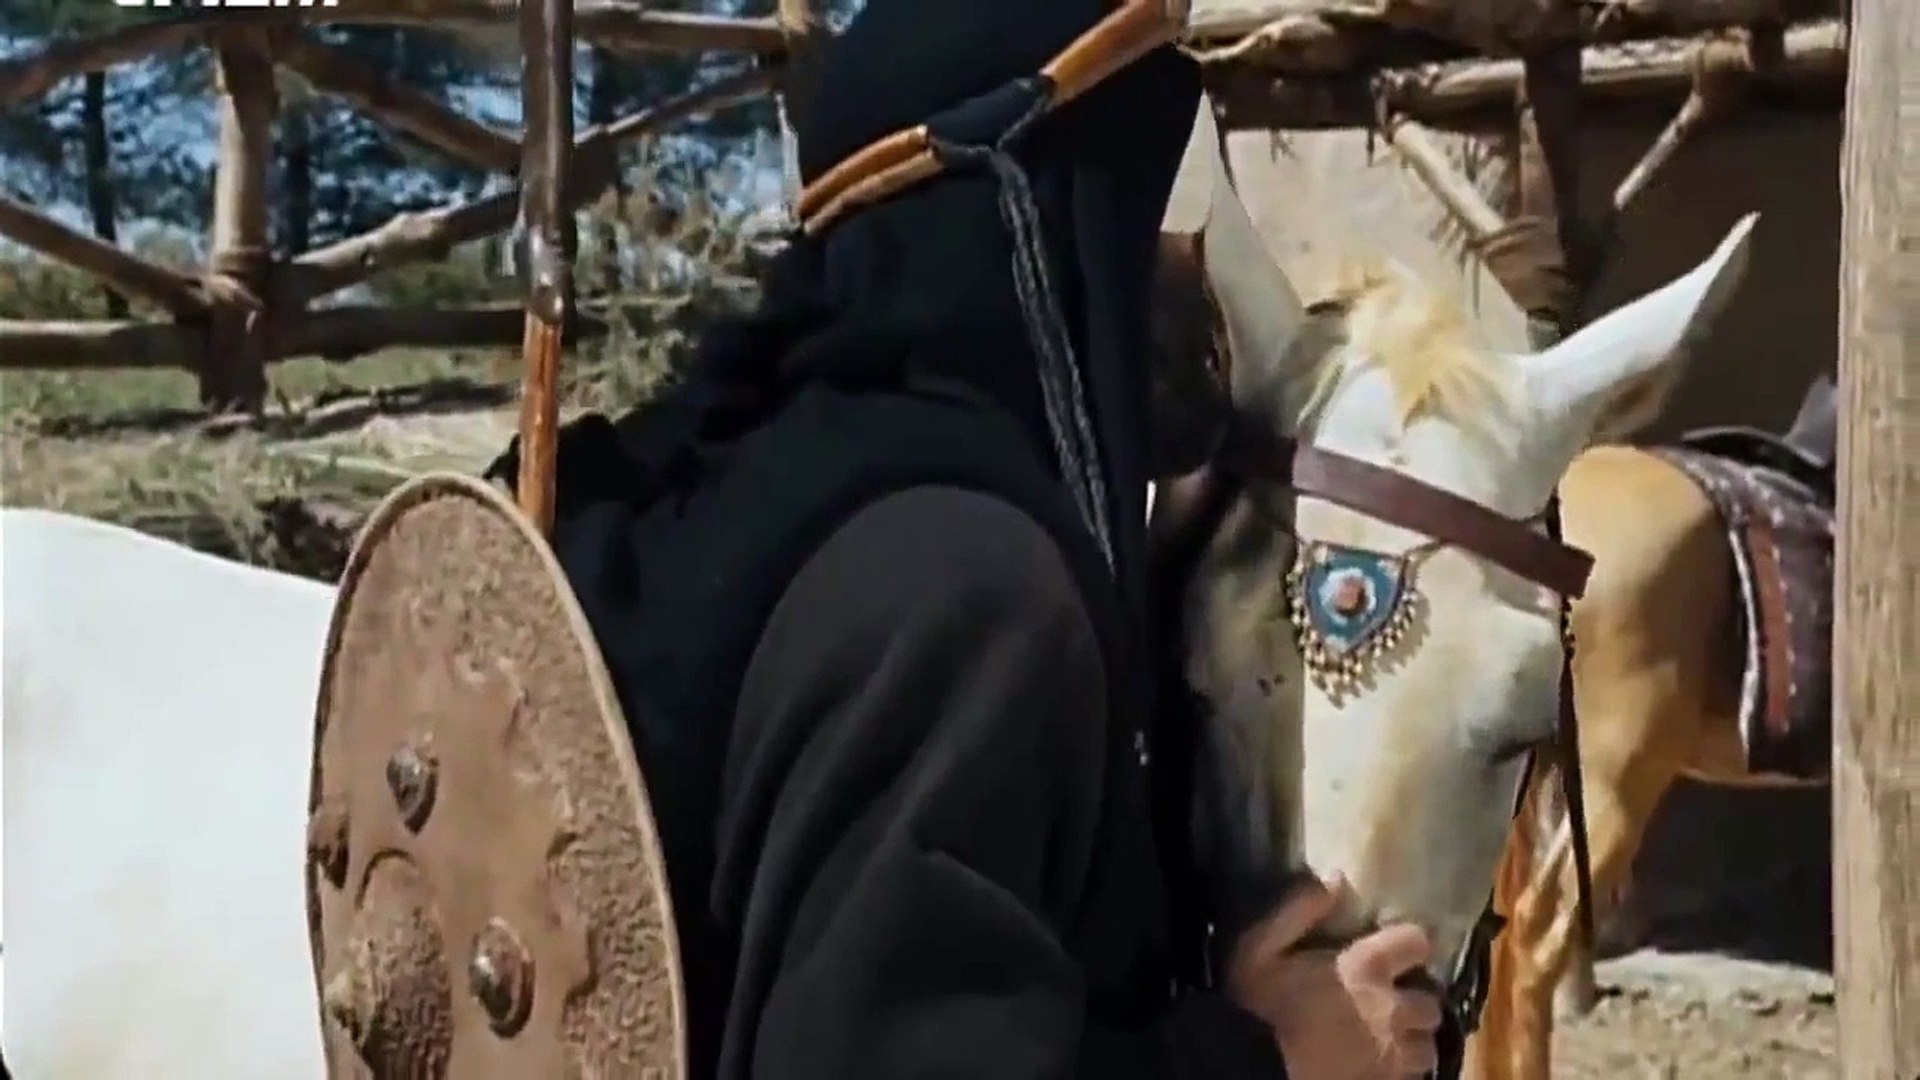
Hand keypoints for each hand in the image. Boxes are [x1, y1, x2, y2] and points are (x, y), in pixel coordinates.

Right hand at [1223, 875, 1443, 1079]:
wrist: (1251, 1070)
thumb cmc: (1255, 1007)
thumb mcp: (1260, 948)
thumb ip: (1298, 910)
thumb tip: (1336, 880)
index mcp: (1365, 969)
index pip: (1416, 943)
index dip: (1408, 944)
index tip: (1396, 949)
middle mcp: (1390, 1011)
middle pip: (1431, 1004)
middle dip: (1416, 1002)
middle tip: (1392, 1001)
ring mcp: (1391, 1056)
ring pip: (1427, 1048)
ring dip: (1413, 1041)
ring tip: (1391, 1039)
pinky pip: (1410, 1078)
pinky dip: (1399, 1070)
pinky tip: (1377, 1063)